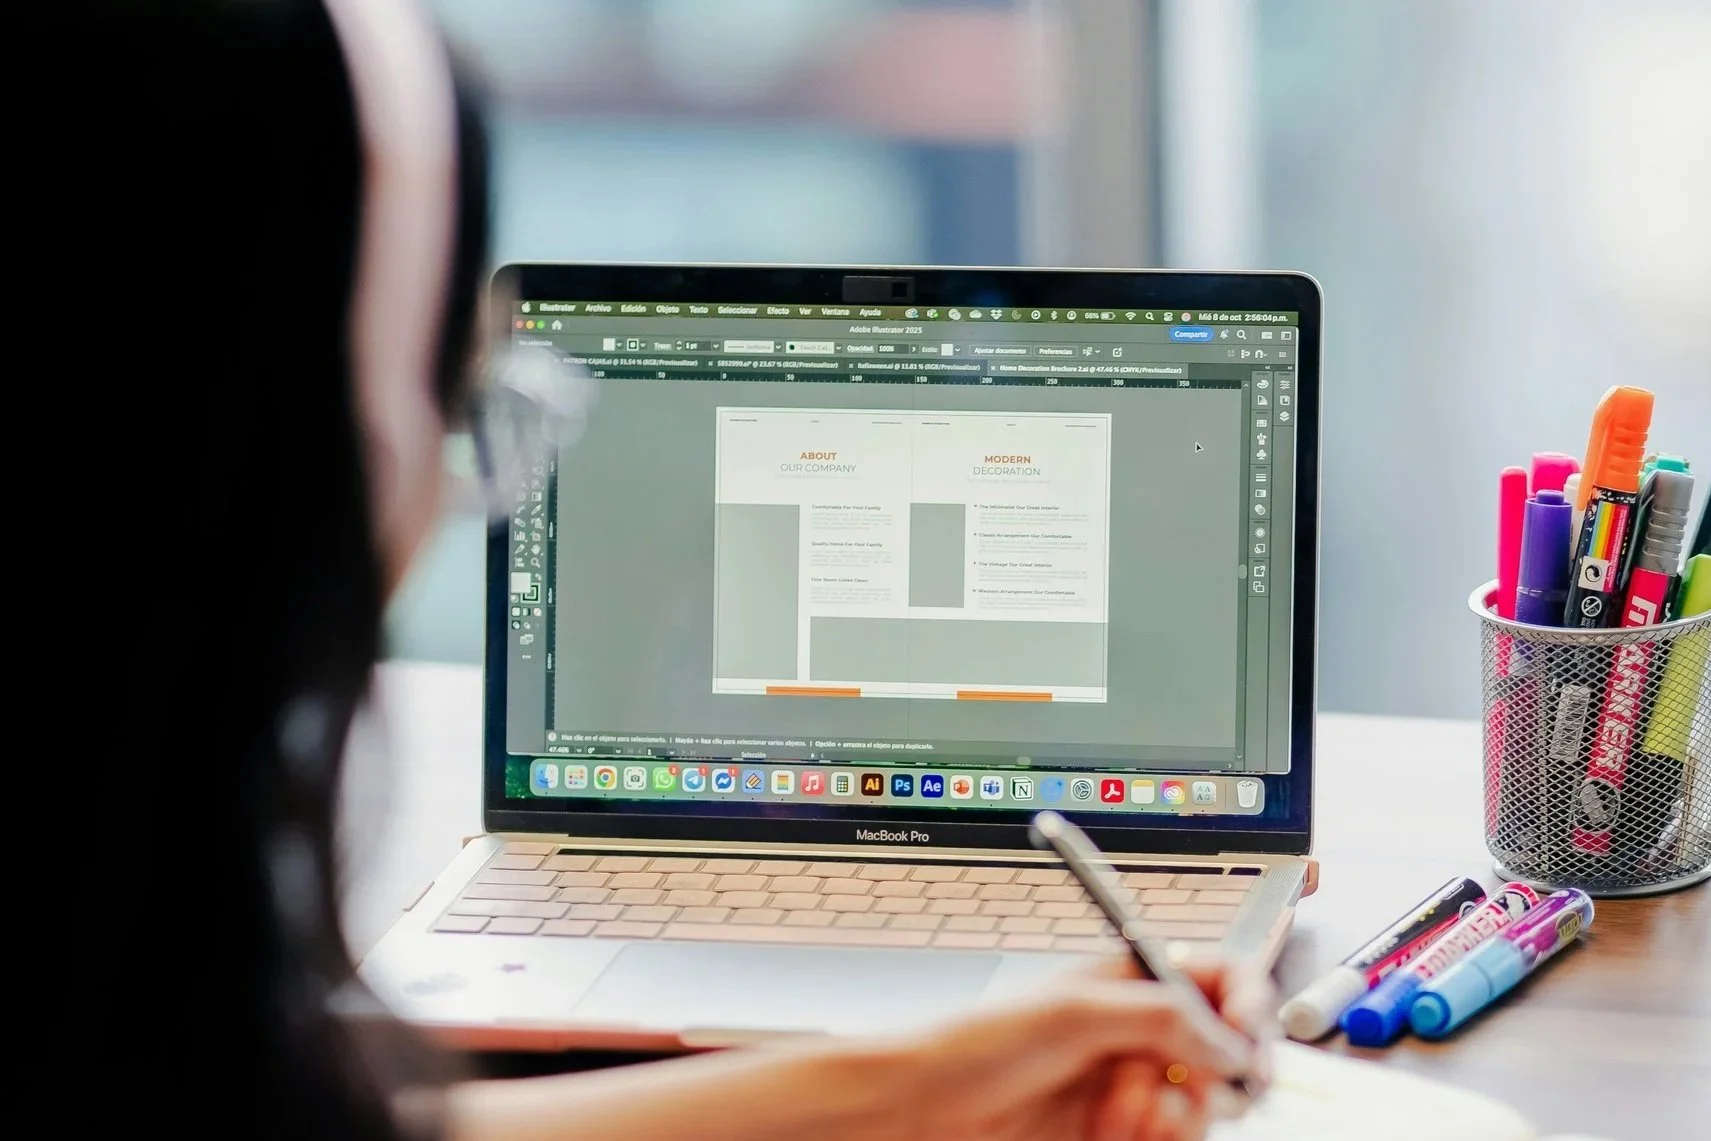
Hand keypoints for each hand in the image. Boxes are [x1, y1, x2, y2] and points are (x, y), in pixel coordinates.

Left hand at [878, 959, 1276, 1140]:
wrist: (926, 1108)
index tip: (1245, 1036)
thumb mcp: (1075, 1013)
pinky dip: (1148, 1139)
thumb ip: (1162, 1018)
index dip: (1248, 1004)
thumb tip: (1230, 1041)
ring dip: (1172, 1116)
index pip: (1223, 980)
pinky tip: (1106, 1131)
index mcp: (1133, 981)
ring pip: (1203, 1106)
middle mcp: (1140, 1031)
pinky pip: (1169, 1140)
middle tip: (1183, 1088)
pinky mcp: (1120, 1130)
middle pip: (1228, 1052)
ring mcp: (1132, 1084)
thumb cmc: (978, 1043)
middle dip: (1214, 1076)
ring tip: (1120, 1110)